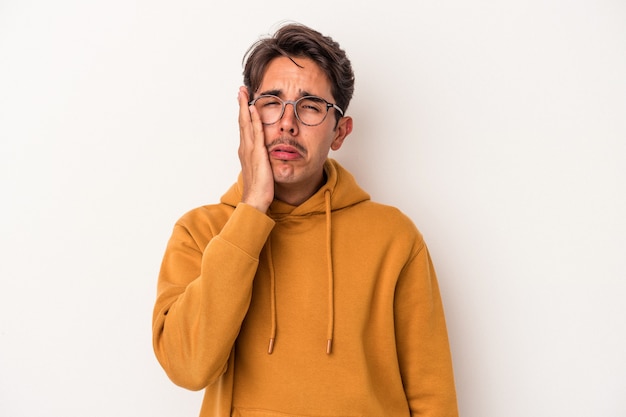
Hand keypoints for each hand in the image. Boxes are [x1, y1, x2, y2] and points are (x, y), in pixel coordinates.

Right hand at [237, 86, 273, 212]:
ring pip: (246, 123)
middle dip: (241, 104)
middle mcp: (245, 148)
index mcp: (246, 151)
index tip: (244, 100)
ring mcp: (250, 150)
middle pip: (242, 121)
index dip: (243, 113)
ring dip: (245, 107)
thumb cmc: (260, 189)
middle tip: (241, 89)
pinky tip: (253, 109)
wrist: (255, 200)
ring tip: (244, 93)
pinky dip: (254, 120)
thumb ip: (263, 159)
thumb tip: (266, 154)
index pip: (245, 127)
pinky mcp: (257, 153)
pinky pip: (256, 133)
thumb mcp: (261, 169)